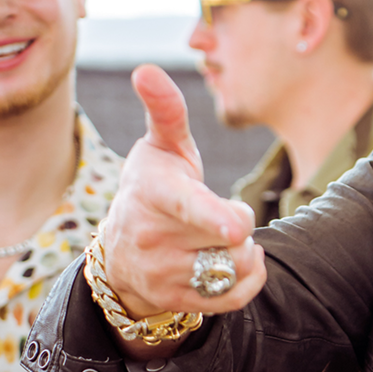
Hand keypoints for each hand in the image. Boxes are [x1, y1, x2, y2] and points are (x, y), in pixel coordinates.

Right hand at [103, 64, 266, 319]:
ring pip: (235, 267)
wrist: (122, 252)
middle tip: (221, 213)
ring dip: (245, 252)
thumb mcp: (160, 148)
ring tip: (223, 237)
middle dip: (237, 221)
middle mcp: (154, 238)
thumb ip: (166, 111)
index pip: (189, 206)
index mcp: (154, 194)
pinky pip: (235, 297)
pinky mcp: (179, 302)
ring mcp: (165, 274)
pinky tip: (238, 261)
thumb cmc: (153, 187)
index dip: (214, 215)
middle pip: (230, 236)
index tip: (236, 225)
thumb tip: (147, 69)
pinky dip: (250, 279)